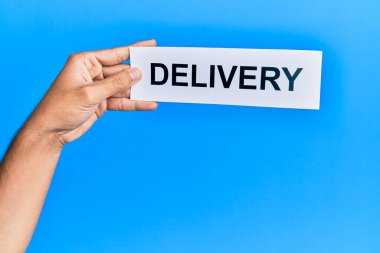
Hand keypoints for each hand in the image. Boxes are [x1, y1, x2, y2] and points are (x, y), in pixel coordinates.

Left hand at [27, 39, 157, 145]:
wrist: (50, 132)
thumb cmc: (61, 108)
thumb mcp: (90, 94)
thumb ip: (116, 84)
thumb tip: (136, 73)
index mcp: (85, 62)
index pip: (115, 54)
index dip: (134, 50)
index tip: (151, 46)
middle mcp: (93, 73)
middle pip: (122, 72)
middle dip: (139, 75)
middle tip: (158, 74)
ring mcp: (98, 88)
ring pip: (123, 88)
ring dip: (138, 92)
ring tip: (156, 92)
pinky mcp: (101, 102)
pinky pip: (121, 101)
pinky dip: (133, 103)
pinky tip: (148, 104)